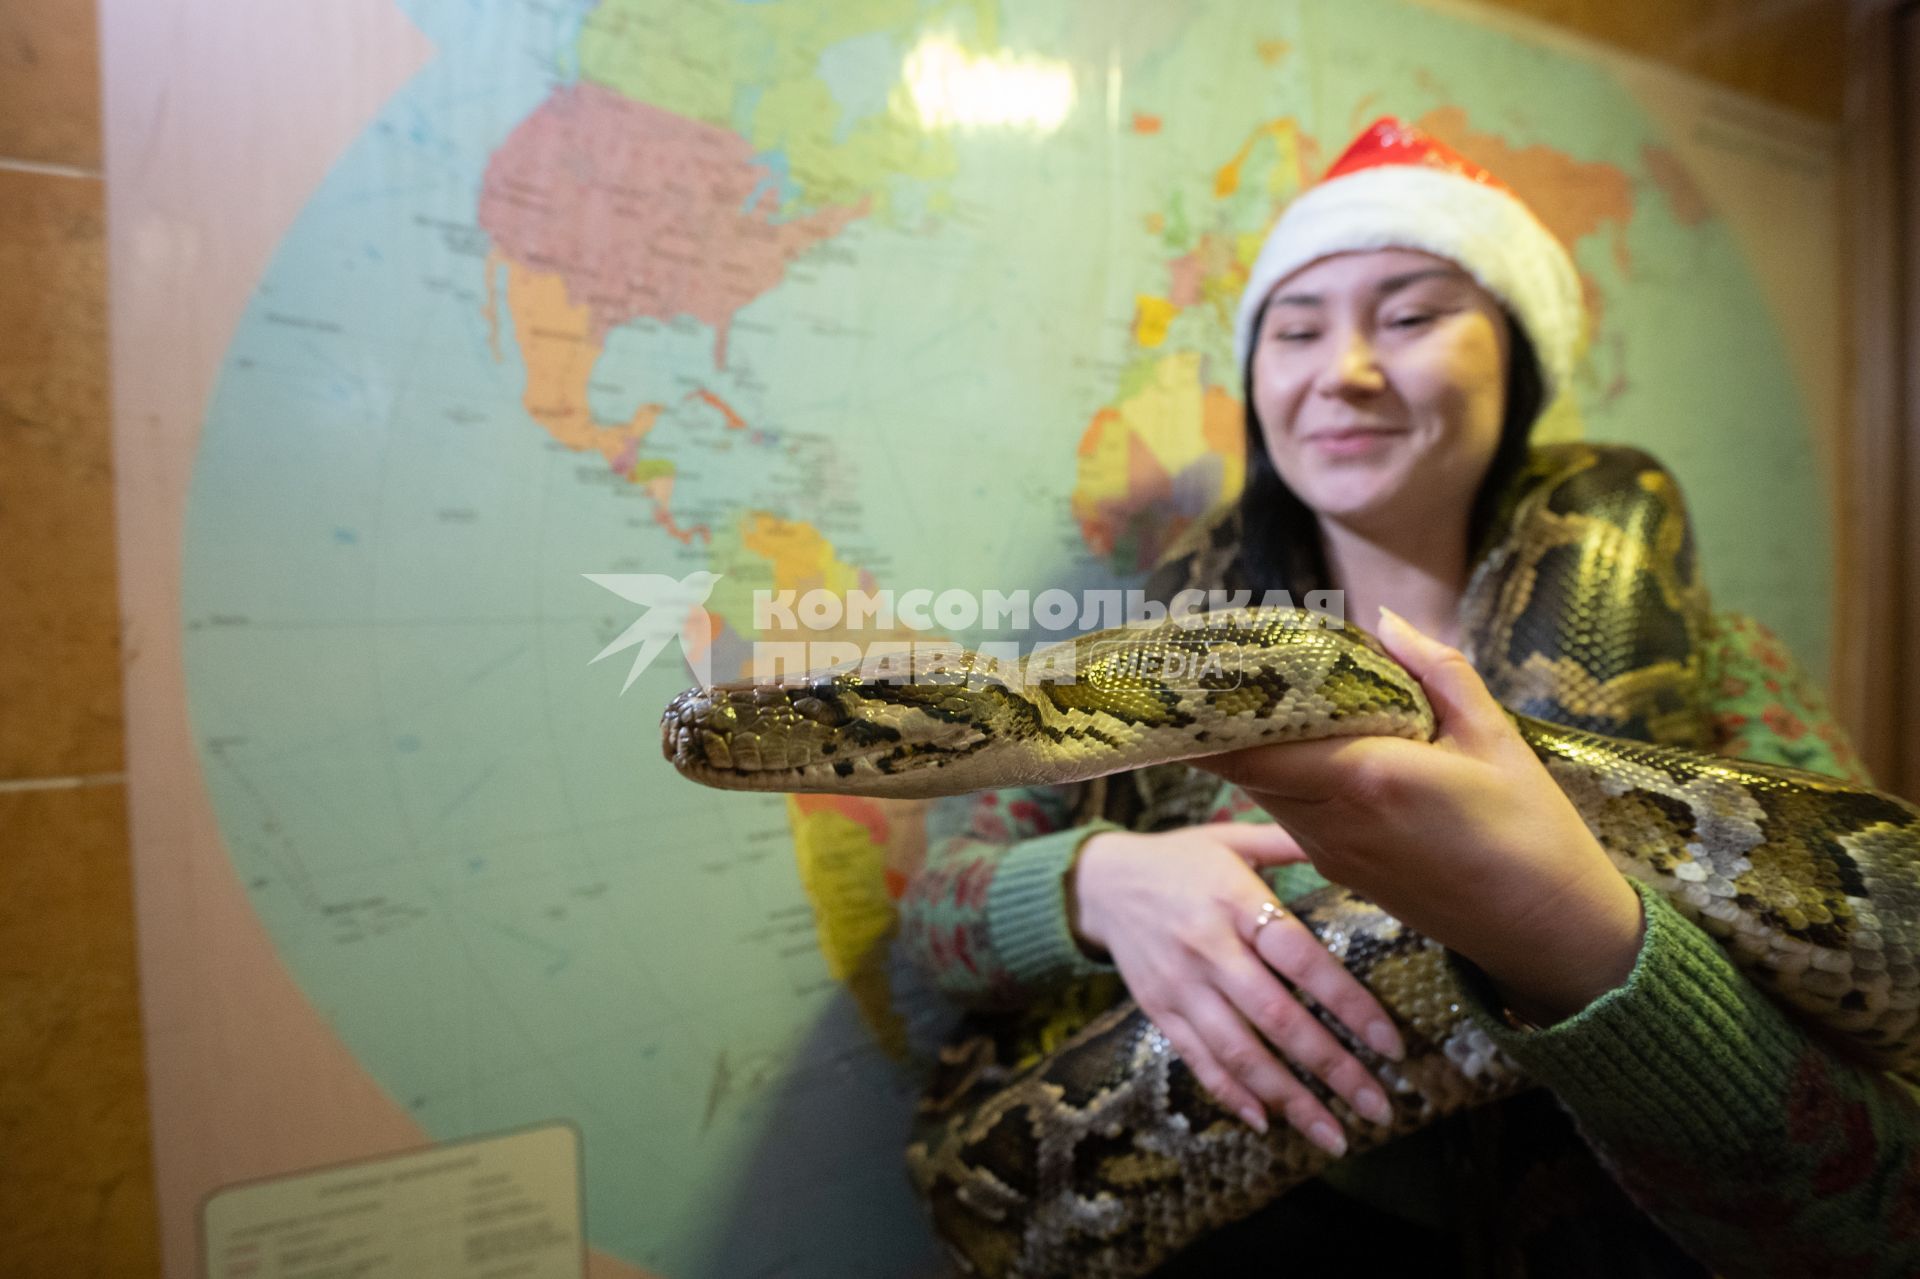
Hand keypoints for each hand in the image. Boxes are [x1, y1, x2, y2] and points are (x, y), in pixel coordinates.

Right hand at [1069, 822, 1406, 1155]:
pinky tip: (1267, 1122)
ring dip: (1290, 1098)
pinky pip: (1197, 1059)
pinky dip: (1231, 1094)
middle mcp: (1209, 948)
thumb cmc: (1180, 859)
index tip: (1391, 1045)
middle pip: (1278, 1017)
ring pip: (1239, 1051)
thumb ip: (1288, 843)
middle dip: (1332, 1068)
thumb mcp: (1232, 839)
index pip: (1302, 959)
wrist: (1100, 882)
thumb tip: (1352, 832)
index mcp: (1235, 901)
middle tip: (1380, 1107)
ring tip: (1334, 1135)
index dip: (1349, 1005)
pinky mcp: (1159, 1010)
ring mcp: (1181, 984)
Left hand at [1195, 608, 1645, 1024]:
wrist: (1546, 932)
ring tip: (1250, 699)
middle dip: (1223, 723)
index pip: (1251, 745)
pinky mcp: (1339, 872)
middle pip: (1243, 767)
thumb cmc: (1531, 830)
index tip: (1192, 671)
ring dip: (1251, 750)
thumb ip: (1437, 670)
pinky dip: (1280, 778)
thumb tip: (1385, 618)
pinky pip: (1288, 815)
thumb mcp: (1495, 736)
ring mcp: (1330, 853)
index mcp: (1364, 777)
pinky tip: (1300, 748)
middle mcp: (1331, 819)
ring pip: (1262, 792)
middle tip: (1213, 671)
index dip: (1211, 712)